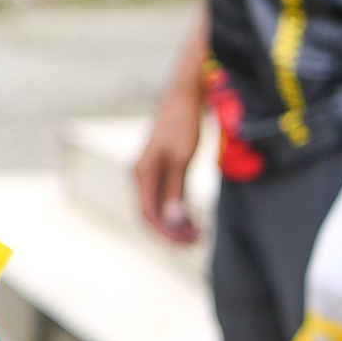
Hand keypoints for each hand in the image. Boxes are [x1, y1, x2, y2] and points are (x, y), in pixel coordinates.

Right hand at [136, 16, 209, 244]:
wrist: (186, 97)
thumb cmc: (183, 124)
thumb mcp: (181, 159)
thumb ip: (175, 190)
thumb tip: (172, 220)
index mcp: (141, 173)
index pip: (147, 214)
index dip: (166, 233)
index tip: (187, 243)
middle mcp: (141, 174)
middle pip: (152, 214)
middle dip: (173, 231)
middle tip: (199, 241)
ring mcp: (151, 171)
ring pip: (160, 207)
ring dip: (178, 223)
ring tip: (200, 233)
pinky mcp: (163, 167)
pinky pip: (167, 196)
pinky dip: (180, 209)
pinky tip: (196, 216)